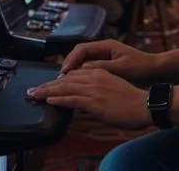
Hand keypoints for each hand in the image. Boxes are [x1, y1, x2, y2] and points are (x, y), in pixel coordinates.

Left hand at [27, 69, 150, 129]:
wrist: (144, 105)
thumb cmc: (132, 100)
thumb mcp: (113, 89)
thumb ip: (98, 90)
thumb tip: (85, 100)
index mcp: (100, 73)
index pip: (74, 74)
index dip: (59, 80)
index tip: (48, 85)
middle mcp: (95, 77)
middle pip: (66, 79)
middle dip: (48, 84)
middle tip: (33, 90)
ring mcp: (93, 89)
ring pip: (65, 87)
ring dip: (47, 90)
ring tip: (34, 94)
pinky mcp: (94, 101)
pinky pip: (72, 98)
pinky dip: (59, 98)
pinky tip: (49, 99)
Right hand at [62, 39, 158, 82]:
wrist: (155, 69)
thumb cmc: (141, 67)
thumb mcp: (122, 68)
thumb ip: (102, 67)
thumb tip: (82, 68)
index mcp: (106, 45)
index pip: (82, 49)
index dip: (71, 60)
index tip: (64, 72)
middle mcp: (103, 48)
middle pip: (79, 53)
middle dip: (69, 65)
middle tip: (60, 78)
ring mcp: (104, 56)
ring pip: (83, 61)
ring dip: (74, 71)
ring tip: (65, 83)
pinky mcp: (106, 64)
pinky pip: (89, 67)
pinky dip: (82, 74)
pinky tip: (78, 84)